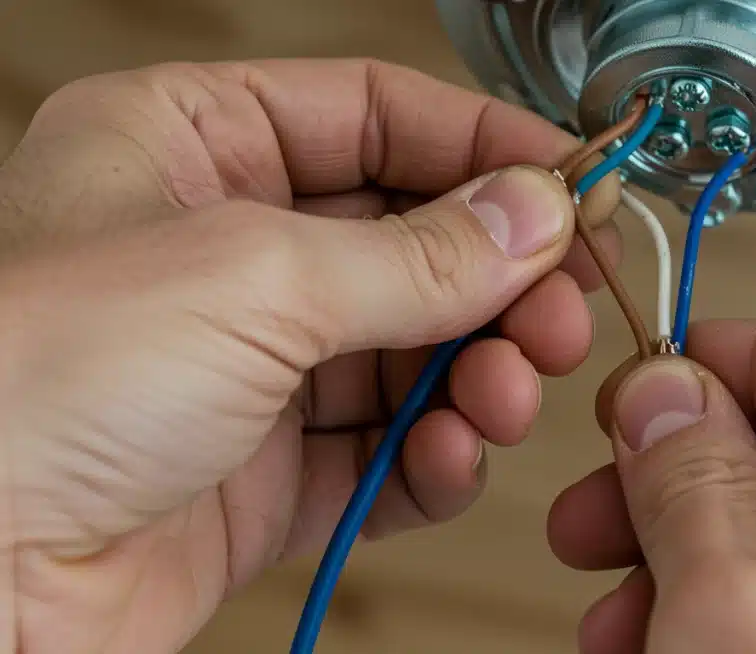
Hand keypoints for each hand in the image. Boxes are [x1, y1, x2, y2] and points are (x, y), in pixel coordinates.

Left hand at [0, 59, 622, 653]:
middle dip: (498, 281)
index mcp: (189, 148)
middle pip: (411, 240)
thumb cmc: (25, 389)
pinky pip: (383, 449)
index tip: (576, 188)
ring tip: (506, 395)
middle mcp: (221, 250)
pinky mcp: (263, 471)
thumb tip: (532, 215)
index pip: (375, 115)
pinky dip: (435, 454)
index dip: (485, 150)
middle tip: (562, 312)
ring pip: (411, 350)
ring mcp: (246, 365)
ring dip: (478, 374)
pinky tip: (453, 454)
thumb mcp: (251, 278)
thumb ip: (414, 251)